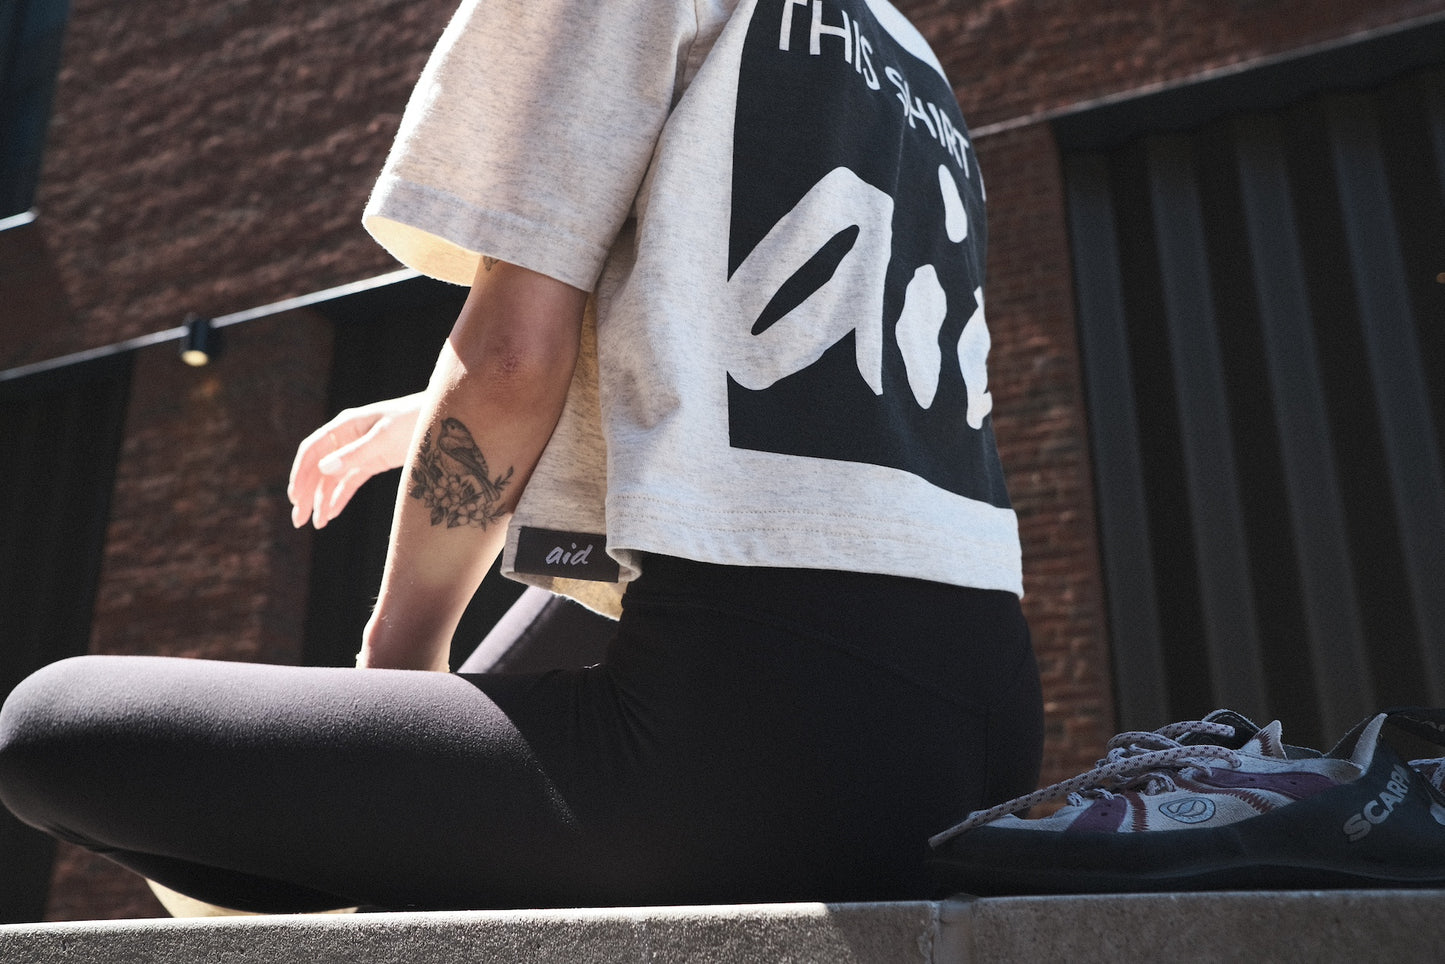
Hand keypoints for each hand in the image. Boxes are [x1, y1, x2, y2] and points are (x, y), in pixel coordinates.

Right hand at [288, 393, 424, 528]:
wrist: (442, 420)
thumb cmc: (414, 420)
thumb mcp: (384, 437)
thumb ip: (355, 453)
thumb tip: (324, 467)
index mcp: (344, 425)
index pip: (312, 450)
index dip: (300, 474)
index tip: (294, 497)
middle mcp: (346, 438)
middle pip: (319, 468)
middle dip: (307, 494)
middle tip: (299, 520)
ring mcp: (359, 452)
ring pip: (333, 479)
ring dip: (322, 500)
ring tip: (317, 524)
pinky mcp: (373, 463)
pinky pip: (350, 483)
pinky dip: (339, 498)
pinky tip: (331, 514)